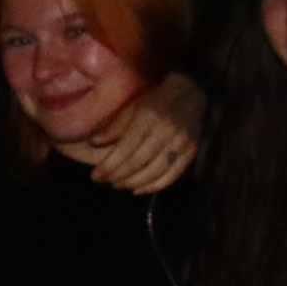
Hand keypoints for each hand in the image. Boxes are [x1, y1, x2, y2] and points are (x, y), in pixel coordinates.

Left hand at [90, 71, 202, 193]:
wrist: (191, 95)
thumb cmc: (155, 100)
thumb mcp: (133, 105)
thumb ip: (116, 124)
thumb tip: (95, 142)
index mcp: (149, 118)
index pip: (127, 148)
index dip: (110, 165)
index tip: (95, 176)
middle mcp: (167, 132)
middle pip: (139, 162)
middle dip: (118, 175)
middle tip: (103, 181)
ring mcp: (181, 144)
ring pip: (154, 172)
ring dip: (133, 183)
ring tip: (117, 185)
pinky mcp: (191, 153)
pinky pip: (171, 176)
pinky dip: (154, 187)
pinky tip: (138, 190)